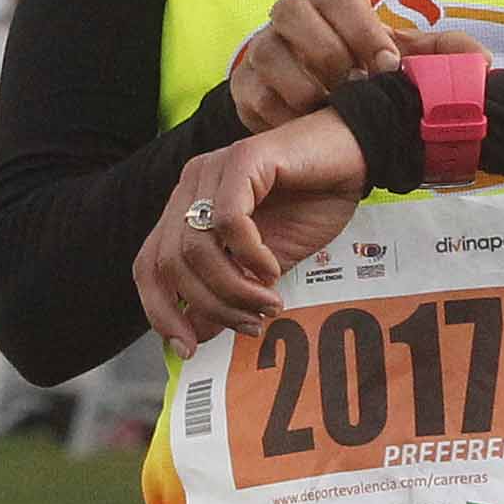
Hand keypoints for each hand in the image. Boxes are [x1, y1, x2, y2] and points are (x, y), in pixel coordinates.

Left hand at [135, 111, 368, 359]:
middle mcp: (189, 186)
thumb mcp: (264, 264)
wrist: (355, 155)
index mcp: (186, 208)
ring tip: (267, 302)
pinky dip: (250, 255)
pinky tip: (273, 268)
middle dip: (209, 306)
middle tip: (249, 325)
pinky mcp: (242, 158)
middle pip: (169, 264)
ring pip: (195, 248)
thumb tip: (197, 336)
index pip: (148, 266)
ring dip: (233, 288)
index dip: (161, 311)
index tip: (189, 348)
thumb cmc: (312, 204)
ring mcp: (211, 169)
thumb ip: (230, 290)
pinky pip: (229, 221)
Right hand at [228, 0, 486, 132]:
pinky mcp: (244, 87)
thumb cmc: (372, 81)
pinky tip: (305, 130)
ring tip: (329, 112)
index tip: (388, 66)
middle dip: (326, 50)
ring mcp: (263, 51)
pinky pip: (252, 96)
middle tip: (353, 87)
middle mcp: (293, 17)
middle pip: (291, 9)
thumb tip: (481, 64)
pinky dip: (280, 116)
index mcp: (334, 3)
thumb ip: (445, 59)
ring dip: (301, 86)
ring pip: (265, 52)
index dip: (362, 27)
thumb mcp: (409, 68)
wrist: (327, 117)